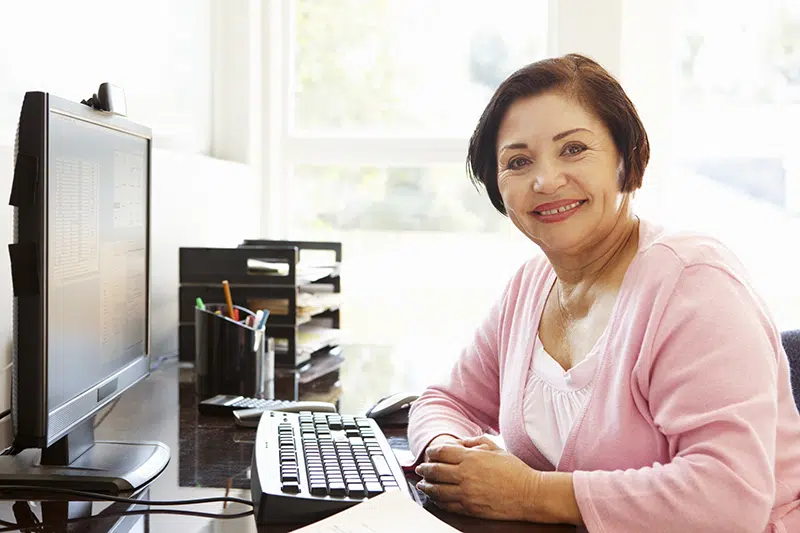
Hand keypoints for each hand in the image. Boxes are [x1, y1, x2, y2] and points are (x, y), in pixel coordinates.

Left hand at [415, 436, 539, 520]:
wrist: (529, 495)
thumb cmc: (515, 471)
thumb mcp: (496, 448)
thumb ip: (476, 442)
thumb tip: (462, 442)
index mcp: (471, 458)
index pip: (441, 453)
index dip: (432, 453)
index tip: (429, 454)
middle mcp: (465, 475)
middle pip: (435, 471)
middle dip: (424, 469)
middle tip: (419, 469)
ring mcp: (466, 493)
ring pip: (437, 490)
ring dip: (427, 486)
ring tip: (422, 485)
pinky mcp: (470, 508)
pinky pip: (447, 505)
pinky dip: (438, 501)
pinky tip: (435, 498)